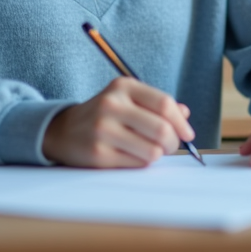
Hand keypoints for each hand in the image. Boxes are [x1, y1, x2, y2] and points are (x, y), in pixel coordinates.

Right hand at [42, 77, 195, 167]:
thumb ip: (157, 104)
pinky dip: (141, 163)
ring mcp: (103, 130)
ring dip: (157, 155)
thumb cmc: (105, 115)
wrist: (63, 131)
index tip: (187, 134)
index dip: (181, 122)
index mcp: (123, 86)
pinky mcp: (98, 154)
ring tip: (149, 151)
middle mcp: (112, 105)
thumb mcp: (128, 99)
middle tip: (169, 146)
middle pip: (161, 129)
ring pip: (152, 151)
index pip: (164, 103)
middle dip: (173, 142)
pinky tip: (131, 156)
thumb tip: (185, 114)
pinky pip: (137, 164)